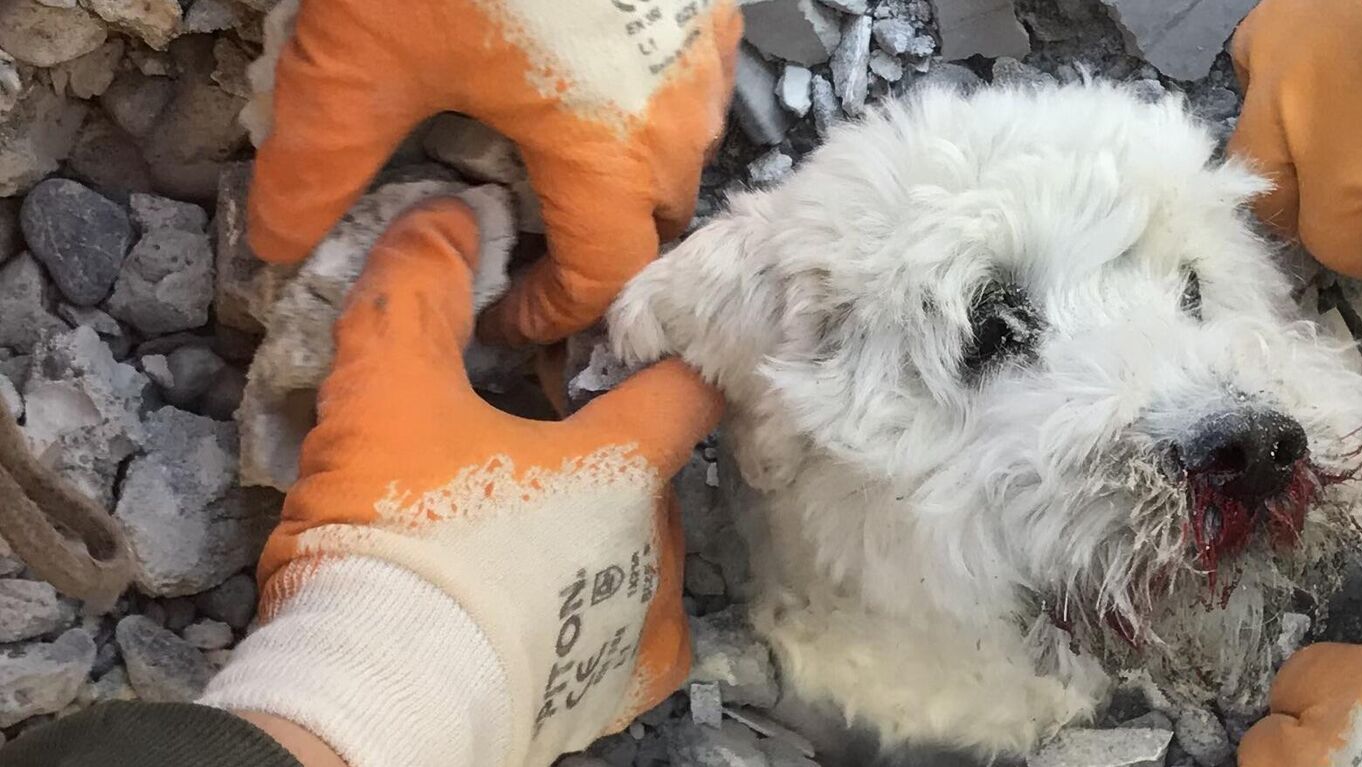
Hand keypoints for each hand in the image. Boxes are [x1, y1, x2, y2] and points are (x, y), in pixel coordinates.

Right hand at [199, 198, 722, 766]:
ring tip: (517, 539)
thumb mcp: (386, 392)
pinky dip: (594, 619)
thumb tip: (445, 213)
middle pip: (650, 475)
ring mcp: (640, 625)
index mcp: (624, 462)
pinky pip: (624, 642)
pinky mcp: (609, 695)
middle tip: (523, 455)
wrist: (379, 694)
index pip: (684, 384)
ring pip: (639, 558)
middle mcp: (656, 543)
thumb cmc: (399, 540)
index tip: (626, 349)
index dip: (660, 354)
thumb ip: (415, 293)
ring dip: (595, 541)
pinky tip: (545, 609)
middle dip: (598, 459)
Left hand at [247, 0, 741, 344]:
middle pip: (655, 219)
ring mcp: (705, 49)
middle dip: (595, 245)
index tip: (506, 310)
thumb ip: (318, 167)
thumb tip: (282, 244)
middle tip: (525, 239)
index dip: (556, 312)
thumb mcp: (358, 62)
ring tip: (547, 150)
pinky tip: (579, 70)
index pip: (610, 275)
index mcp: (611, 152)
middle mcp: (680, 113)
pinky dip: (643, 101)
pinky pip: (689, 80)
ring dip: (623, 171)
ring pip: (681, 148)